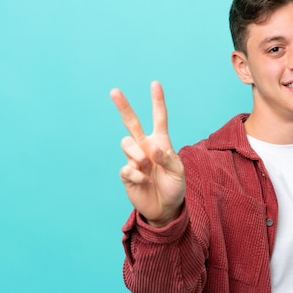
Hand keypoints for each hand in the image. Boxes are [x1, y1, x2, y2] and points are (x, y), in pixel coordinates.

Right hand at [110, 81, 185, 226]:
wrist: (165, 208)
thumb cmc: (174, 187)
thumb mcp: (178, 172)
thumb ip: (167, 158)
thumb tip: (152, 147)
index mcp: (161, 142)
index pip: (159, 119)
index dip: (157, 102)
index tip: (155, 84)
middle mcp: (146, 147)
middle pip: (132, 123)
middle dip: (123, 106)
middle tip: (114, 91)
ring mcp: (135, 159)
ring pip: (126, 143)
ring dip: (137, 153)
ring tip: (146, 166)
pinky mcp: (127, 174)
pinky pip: (127, 168)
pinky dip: (137, 175)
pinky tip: (145, 182)